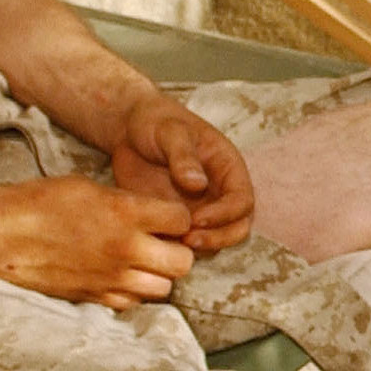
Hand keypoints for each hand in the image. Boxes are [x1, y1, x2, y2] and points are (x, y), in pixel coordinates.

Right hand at [0, 175, 197, 308]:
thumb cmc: (38, 202)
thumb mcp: (88, 187)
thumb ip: (126, 203)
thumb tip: (152, 214)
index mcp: (125, 214)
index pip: (183, 220)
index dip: (178, 218)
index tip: (167, 217)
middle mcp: (125, 250)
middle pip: (183, 262)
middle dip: (178, 251)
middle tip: (162, 242)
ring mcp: (110, 279)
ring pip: (163, 289)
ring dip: (157, 275)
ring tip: (141, 261)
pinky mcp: (93, 298)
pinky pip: (132, 303)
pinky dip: (132, 292)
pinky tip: (118, 276)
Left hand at [109, 91, 254, 251]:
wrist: (129, 130)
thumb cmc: (156, 122)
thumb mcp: (170, 131)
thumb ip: (183, 156)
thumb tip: (199, 185)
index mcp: (228, 169)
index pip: (242, 200)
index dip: (225, 214)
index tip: (197, 219)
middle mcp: (220, 193)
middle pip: (237, 227)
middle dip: (218, 239)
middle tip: (188, 240)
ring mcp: (200, 209)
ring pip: (214, 241)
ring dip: (199, 248)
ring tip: (170, 242)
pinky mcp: (178, 220)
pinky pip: (185, 243)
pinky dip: (176, 249)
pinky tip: (156, 243)